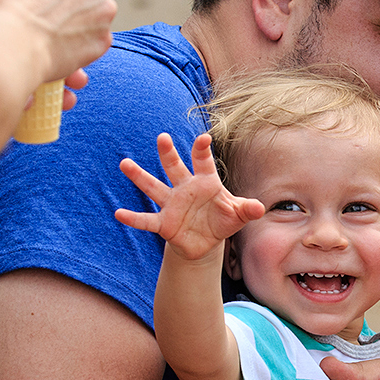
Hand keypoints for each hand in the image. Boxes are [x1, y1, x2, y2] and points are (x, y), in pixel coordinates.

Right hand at [0, 0, 115, 93]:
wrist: (11, 45)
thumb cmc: (3, 6)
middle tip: (53, 8)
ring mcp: (105, 9)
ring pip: (98, 13)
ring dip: (83, 20)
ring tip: (52, 30)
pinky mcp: (105, 38)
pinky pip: (95, 39)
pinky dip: (82, 44)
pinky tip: (58, 48)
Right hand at [115, 133, 263, 258]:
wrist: (206, 241)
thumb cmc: (223, 220)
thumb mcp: (238, 215)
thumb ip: (247, 209)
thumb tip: (260, 208)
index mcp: (205, 182)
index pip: (203, 162)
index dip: (202, 150)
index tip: (204, 138)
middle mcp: (185, 188)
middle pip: (174, 167)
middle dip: (169, 154)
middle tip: (163, 138)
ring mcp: (171, 204)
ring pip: (153, 187)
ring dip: (139, 176)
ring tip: (125, 164)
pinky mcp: (163, 222)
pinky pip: (146, 220)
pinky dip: (133, 218)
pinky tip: (119, 213)